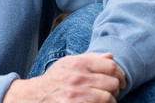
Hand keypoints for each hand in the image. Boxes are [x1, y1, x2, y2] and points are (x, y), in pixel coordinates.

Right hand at [2, 52, 125, 102]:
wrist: (34, 97)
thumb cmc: (54, 80)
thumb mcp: (68, 64)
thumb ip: (90, 59)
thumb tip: (111, 56)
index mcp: (77, 63)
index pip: (111, 66)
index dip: (120, 74)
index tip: (121, 81)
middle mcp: (78, 78)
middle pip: (112, 83)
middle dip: (115, 89)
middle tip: (112, 92)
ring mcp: (77, 95)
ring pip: (108, 98)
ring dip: (110, 101)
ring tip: (104, 101)